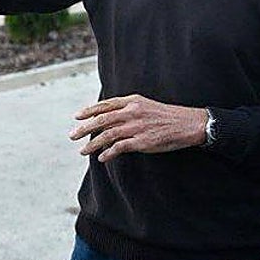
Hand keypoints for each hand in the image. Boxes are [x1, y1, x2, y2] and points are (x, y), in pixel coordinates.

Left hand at [69, 95, 206, 160]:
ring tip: (82, 150)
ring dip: (92, 144)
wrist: (188, 123)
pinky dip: (108, 153)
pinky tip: (101, 158)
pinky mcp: (142, 141)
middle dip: (84, 128)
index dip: (89, 111)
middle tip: (72, 135)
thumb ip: (127, 109)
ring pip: (107, 135)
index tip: (77, 117)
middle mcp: (132, 112)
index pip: (105, 105)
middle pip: (102, 119)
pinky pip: (119, 147)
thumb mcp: (145, 105)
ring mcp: (136, 127)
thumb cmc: (166, 116)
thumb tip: (108, 120)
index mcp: (132, 101)